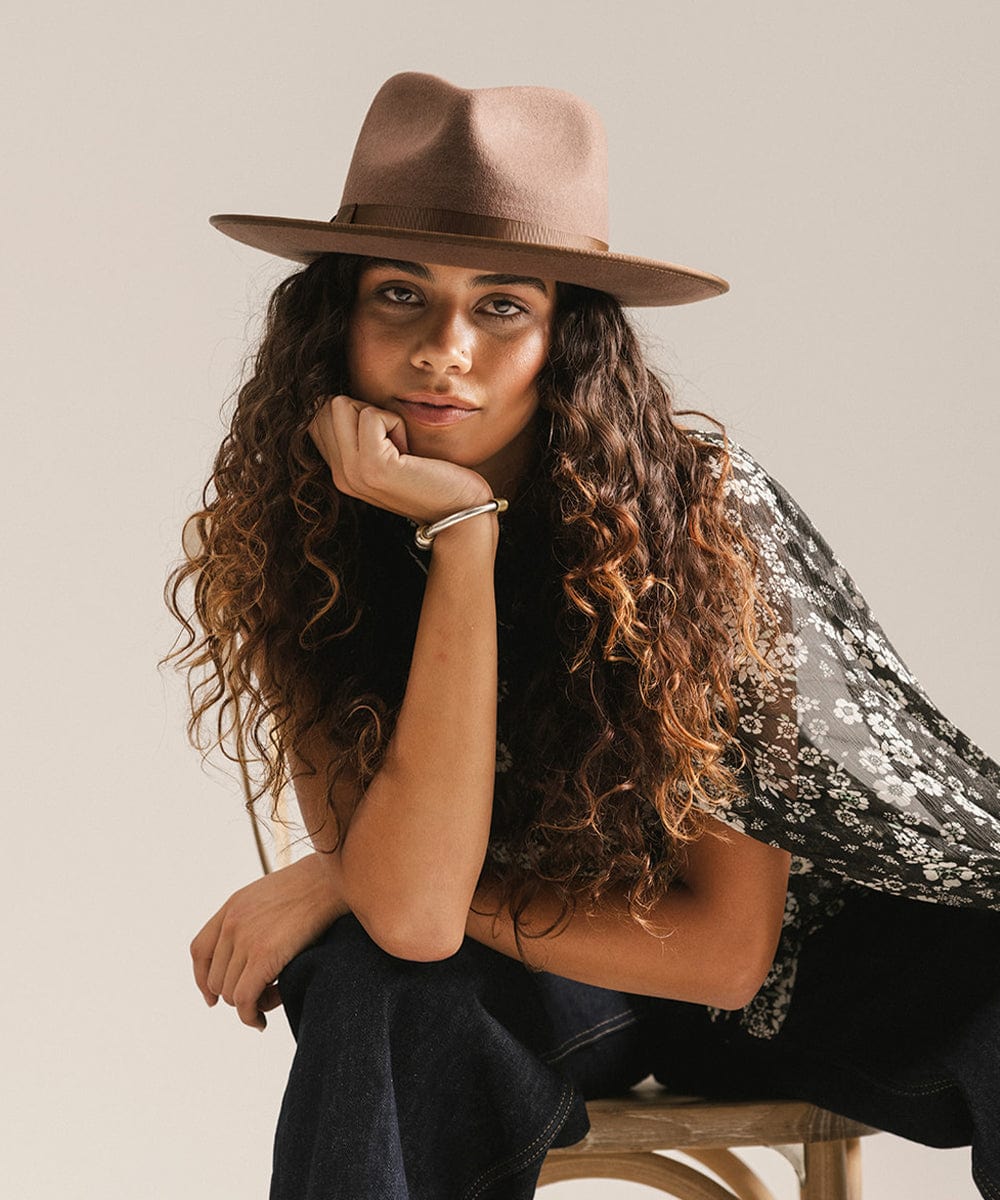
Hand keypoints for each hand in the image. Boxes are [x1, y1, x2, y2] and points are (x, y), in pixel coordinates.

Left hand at [190, 852, 349, 1030]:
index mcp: (233, 905)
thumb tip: (253, 955)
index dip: (202, 979)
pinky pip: (244, 999)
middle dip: (236, 995)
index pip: (200, 950)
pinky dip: (250, 1016)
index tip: (213, 997)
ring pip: (230, 993)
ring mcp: (246, 938)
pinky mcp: (264, 954)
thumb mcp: (274, 895)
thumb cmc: (315, 888)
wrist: (334, 880)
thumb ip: (256, 919)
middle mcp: (232, 922)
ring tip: (272, 1001)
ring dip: (249, 1005)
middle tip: (262, 998)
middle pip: (215, 979)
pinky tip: (262, 1020)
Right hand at [308, 394, 492, 523]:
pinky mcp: (373, 467)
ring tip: (402, 447)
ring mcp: (353, 473)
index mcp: (340, 472)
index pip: (319, 416)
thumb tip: (341, 396)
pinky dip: (396, 422)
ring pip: (341, 405)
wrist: (460, 510)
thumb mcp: (388, 453)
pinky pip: (371, 416)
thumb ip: (361, 434)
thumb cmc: (434, 475)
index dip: (355, 412)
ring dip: (380, 415)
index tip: (386, 439)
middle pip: (326, 406)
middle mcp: (340, 475)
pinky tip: (410, 452)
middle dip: (365, 409)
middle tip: (395, 441)